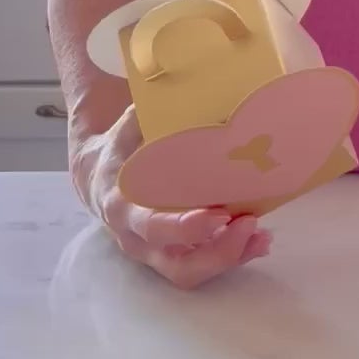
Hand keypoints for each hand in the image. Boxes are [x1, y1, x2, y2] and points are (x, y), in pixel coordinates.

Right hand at [73, 105, 271, 289]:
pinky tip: (259, 241)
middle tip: (251, 224)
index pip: (153, 227)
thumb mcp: (122, 128)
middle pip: (179, 265)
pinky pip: (202, 266)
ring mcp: (155, 253)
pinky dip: (233, 256)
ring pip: (193, 272)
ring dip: (230, 257)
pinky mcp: (173, 254)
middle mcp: (137, 239)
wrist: (96, 177)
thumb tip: (168, 86)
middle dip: (218, 252)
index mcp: (122, 207)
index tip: (219, 215)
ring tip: (262, 235)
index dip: (186, 227)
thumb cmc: (117, 149)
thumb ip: (141, 114)